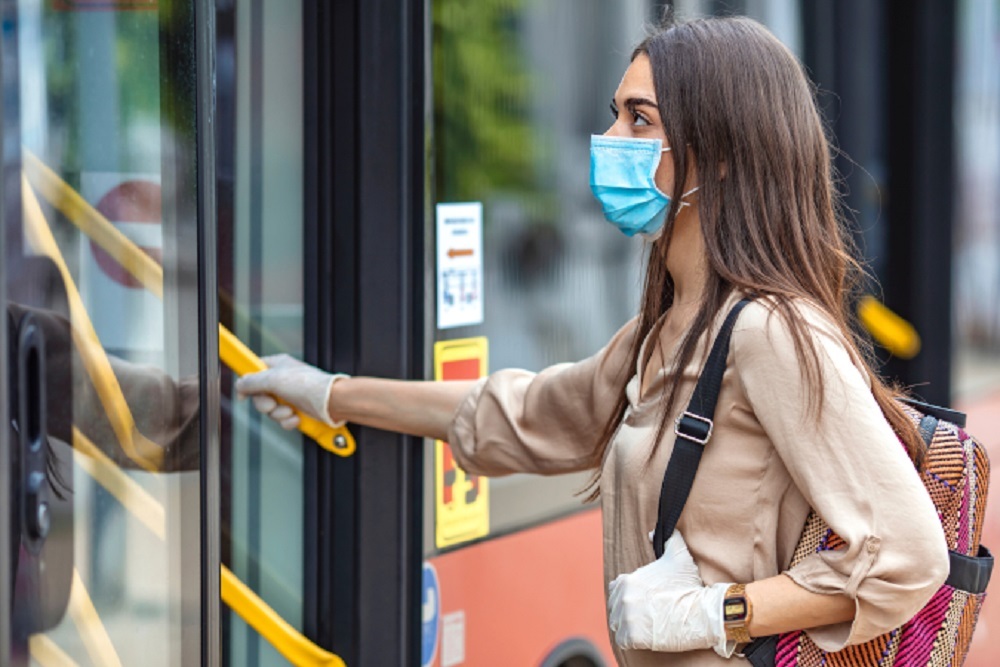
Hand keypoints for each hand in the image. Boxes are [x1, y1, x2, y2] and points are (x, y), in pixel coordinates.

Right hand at [234, 354, 347, 429]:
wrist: (332, 403)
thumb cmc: (310, 386)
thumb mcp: (274, 379)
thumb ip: (252, 382)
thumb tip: (240, 385)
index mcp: (278, 365)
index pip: (255, 370)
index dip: (248, 382)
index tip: (243, 394)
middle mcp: (284, 379)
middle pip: (260, 395)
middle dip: (265, 404)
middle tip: (273, 404)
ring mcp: (291, 395)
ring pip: (271, 410)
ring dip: (278, 414)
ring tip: (290, 411)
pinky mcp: (298, 409)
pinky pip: (283, 419)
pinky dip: (288, 421)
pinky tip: (297, 418)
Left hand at [607, 530, 733, 656]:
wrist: (701, 612)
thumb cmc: (689, 586)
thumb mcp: (678, 556)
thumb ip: (667, 539)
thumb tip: (652, 532)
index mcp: (627, 580)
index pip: (616, 590)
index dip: (629, 596)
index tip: (643, 601)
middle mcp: (623, 598)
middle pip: (616, 608)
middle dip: (628, 612)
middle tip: (646, 616)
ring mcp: (626, 617)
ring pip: (619, 624)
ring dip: (629, 627)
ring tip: (647, 626)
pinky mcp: (632, 636)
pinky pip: (623, 640)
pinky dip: (632, 640)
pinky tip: (646, 636)